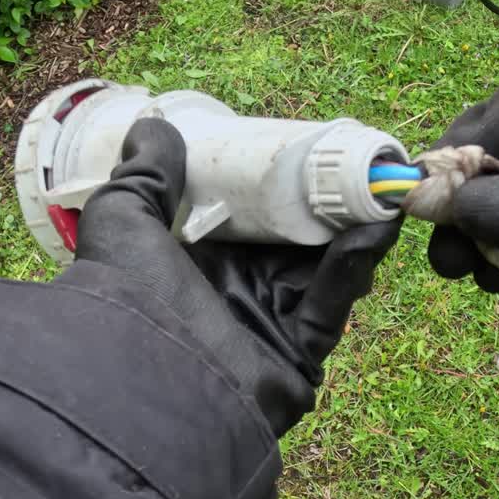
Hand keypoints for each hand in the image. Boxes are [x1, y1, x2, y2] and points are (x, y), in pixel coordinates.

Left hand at [73, 118, 399, 434]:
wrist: (141, 375)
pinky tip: (373, 231)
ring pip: (322, 271)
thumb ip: (144, 173)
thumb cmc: (128, 296)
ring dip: (350, 232)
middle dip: (325, 207)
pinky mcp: (297, 353)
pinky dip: (352, 269)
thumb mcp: (123, 218)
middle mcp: (236, 291)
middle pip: (294, 242)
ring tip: (375, 191)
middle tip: (353, 166)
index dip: (278, 187)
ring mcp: (268, 322)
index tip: (304, 151)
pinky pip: (331, 306)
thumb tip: (153, 123)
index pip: (249, 217)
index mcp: (198, 262)